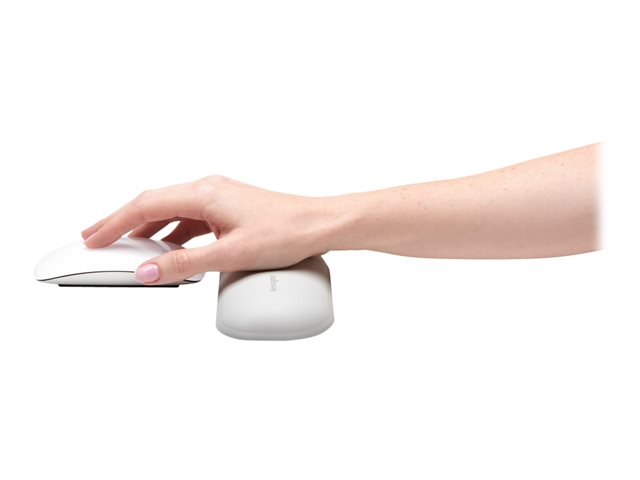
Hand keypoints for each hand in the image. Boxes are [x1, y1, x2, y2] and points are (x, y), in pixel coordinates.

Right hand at [81, 176, 329, 284]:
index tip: (93, 238)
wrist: (320, 224)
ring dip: (148, 228)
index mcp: (204, 193)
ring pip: (172, 210)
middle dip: (123, 222)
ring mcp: (219, 197)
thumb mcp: (231, 254)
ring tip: (127, 246)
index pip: (146, 205)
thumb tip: (148, 271)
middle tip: (96, 237)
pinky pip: (190, 218)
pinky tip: (169, 247)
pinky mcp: (229, 208)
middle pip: (154, 203)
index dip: (115, 223)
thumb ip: (186, 264)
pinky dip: (172, 232)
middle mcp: (208, 189)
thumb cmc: (286, 232)